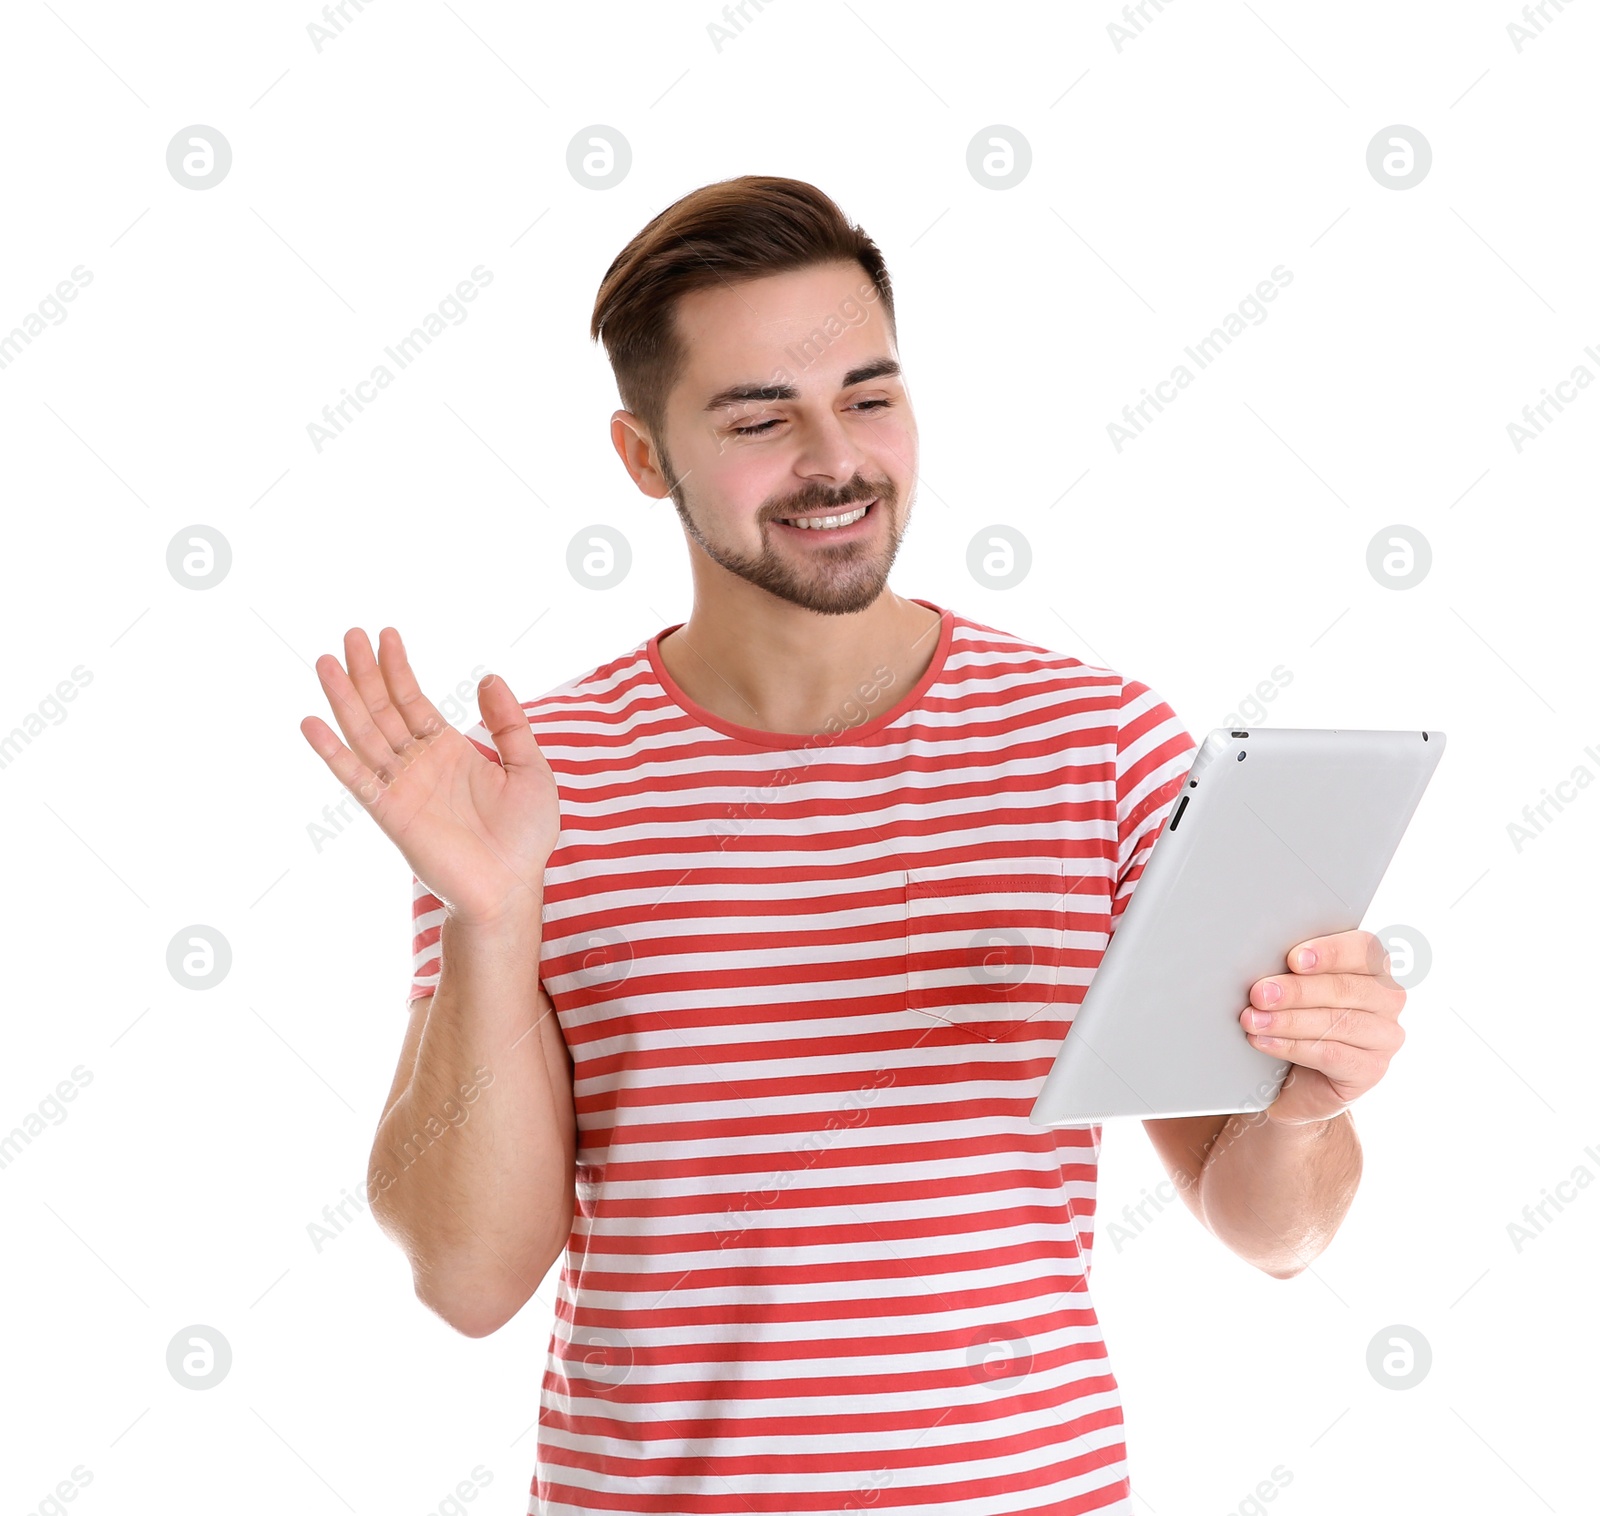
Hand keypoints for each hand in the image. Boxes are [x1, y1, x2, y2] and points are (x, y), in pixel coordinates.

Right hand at [299, 627, 559, 924]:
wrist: (513, 886)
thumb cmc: (525, 835)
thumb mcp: (530, 767)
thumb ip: (509, 724)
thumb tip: (489, 678)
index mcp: (450, 751)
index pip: (415, 701)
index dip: (398, 669)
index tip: (386, 635)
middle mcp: (420, 764)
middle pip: (384, 709)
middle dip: (366, 672)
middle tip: (351, 634)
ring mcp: (402, 787)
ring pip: (366, 734)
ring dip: (345, 699)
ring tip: (327, 661)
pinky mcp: (391, 813)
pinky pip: (357, 777)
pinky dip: (333, 752)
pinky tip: (312, 723)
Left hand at [1239, 929, 1404, 1124]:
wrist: (1296, 1077)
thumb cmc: (1297, 1017)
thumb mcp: (1297, 986)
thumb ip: (1294, 969)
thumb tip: (1262, 958)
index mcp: (1374, 966)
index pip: (1363, 948)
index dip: (1330, 952)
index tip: (1294, 959)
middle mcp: (1387, 999)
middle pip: (1345, 988)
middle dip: (1297, 991)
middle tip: (1259, 994)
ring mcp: (1384, 1036)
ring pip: (1338, 1023)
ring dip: (1288, 1021)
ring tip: (1253, 1021)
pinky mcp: (1372, 1069)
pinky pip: (1332, 1055)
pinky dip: (1292, 1046)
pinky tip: (1265, 1041)